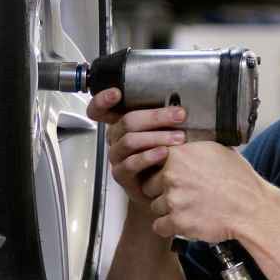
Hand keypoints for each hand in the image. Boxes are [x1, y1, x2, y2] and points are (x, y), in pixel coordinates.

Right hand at [86, 88, 188, 208]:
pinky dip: (149, 157)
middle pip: (126, 122)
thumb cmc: (167, 155)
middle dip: (155, 116)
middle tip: (179, 115)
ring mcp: (117, 157)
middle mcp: (115, 139)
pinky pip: (131, 163)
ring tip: (179, 137)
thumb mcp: (164, 131)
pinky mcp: (122, 175)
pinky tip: (164, 153)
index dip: (103, 100)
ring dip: (157, 137)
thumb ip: (164, 117)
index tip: (117, 93)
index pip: (100, 109)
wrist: (167, 186)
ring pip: (130, 141)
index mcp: (121, 124)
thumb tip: (179, 101)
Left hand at [140, 141, 279, 243]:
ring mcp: (173, 199)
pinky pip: (159, 226)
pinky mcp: (177, 221)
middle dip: (162, 191)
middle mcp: (171, 175)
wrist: (252, 209)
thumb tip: (179, 140)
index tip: (169, 177)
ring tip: (189, 209)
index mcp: (178, 154)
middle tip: (183, 195)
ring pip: (155, 206)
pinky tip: (184, 222)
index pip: (152, 161)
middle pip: (149, 185)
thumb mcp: (218, 150)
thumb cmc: (240, 180)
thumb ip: (192, 147)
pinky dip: (169, 227)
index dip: (160, 170)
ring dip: (168, 210)